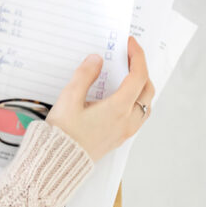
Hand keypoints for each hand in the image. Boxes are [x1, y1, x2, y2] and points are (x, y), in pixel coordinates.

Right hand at [46, 37, 154, 160]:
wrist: (58, 162)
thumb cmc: (62, 133)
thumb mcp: (69, 99)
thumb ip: (84, 76)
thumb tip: (96, 59)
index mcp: (118, 108)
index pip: (138, 76)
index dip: (136, 56)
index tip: (129, 43)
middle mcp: (127, 120)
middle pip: (147, 90)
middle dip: (141, 70)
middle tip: (128, 57)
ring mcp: (126, 131)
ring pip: (146, 105)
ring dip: (142, 87)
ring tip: (127, 76)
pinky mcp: (119, 138)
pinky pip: (138, 116)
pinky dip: (136, 101)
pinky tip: (121, 98)